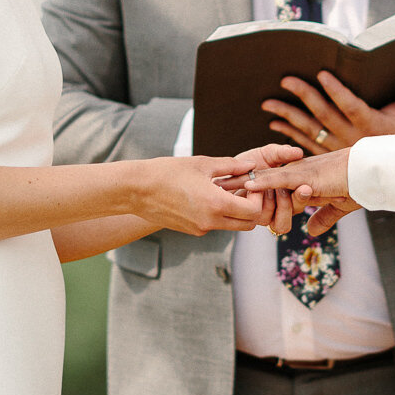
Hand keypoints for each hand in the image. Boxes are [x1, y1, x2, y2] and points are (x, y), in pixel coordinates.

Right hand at [134, 155, 269, 235]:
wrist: (136, 189)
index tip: (251, 184)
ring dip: (235, 211)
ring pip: (231, 226)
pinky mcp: (191, 231)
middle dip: (251, 208)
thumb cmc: (167, 172)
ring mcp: (200, 229)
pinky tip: (208, 196)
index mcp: (215, 204)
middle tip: (245, 190)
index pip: (252, 212)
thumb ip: (231, 166)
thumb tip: (251, 165)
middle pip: (247, 224)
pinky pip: (214, 225)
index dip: (257, 198)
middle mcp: (210, 222)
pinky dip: (219, 214)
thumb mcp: (202, 164)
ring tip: (225, 189)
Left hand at [233, 150, 360, 234]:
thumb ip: (323, 217)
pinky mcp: (307, 176)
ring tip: (222, 186)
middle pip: (265, 182)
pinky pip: (281, 178)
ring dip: (247, 184)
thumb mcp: (338, 207)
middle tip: (217, 186)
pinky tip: (249, 184)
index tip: (235, 194)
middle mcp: (298, 175)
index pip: (276, 189)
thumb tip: (311, 232)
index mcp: (303, 182)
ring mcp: (300, 174)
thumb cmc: (359, 186)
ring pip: (268, 180)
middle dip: (240, 185)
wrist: (371, 173)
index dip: (256, 193)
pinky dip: (265, 182)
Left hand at [262, 63, 394, 154]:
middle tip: (286, 80)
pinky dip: (290, 134)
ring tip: (269, 103)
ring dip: (288, 115)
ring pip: (310, 130)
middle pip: (324, 114)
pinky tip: (276, 123)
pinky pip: (306, 144)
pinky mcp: (330, 157)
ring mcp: (338, 148)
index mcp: (370, 124)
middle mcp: (351, 137)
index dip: (336, 90)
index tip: (322, 74)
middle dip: (304, 96)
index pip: (350, 105)